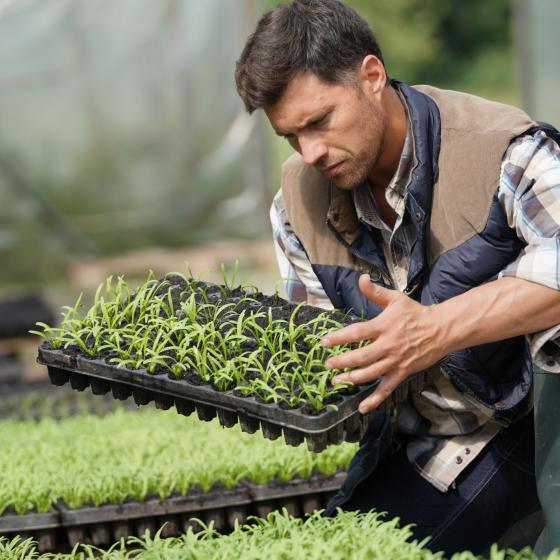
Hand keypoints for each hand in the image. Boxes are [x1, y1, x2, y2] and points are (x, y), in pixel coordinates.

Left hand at [322, 274, 447, 412]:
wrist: (441, 330)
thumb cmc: (415, 313)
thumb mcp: (395, 299)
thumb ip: (376, 292)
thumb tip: (361, 279)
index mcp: (383, 326)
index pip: (357, 332)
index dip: (339, 338)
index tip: (325, 342)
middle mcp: (388, 345)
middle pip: (361, 356)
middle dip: (342, 362)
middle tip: (327, 365)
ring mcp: (395, 361)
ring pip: (371, 373)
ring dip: (352, 379)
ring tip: (337, 381)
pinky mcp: (402, 372)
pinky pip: (387, 388)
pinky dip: (374, 399)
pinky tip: (362, 407)